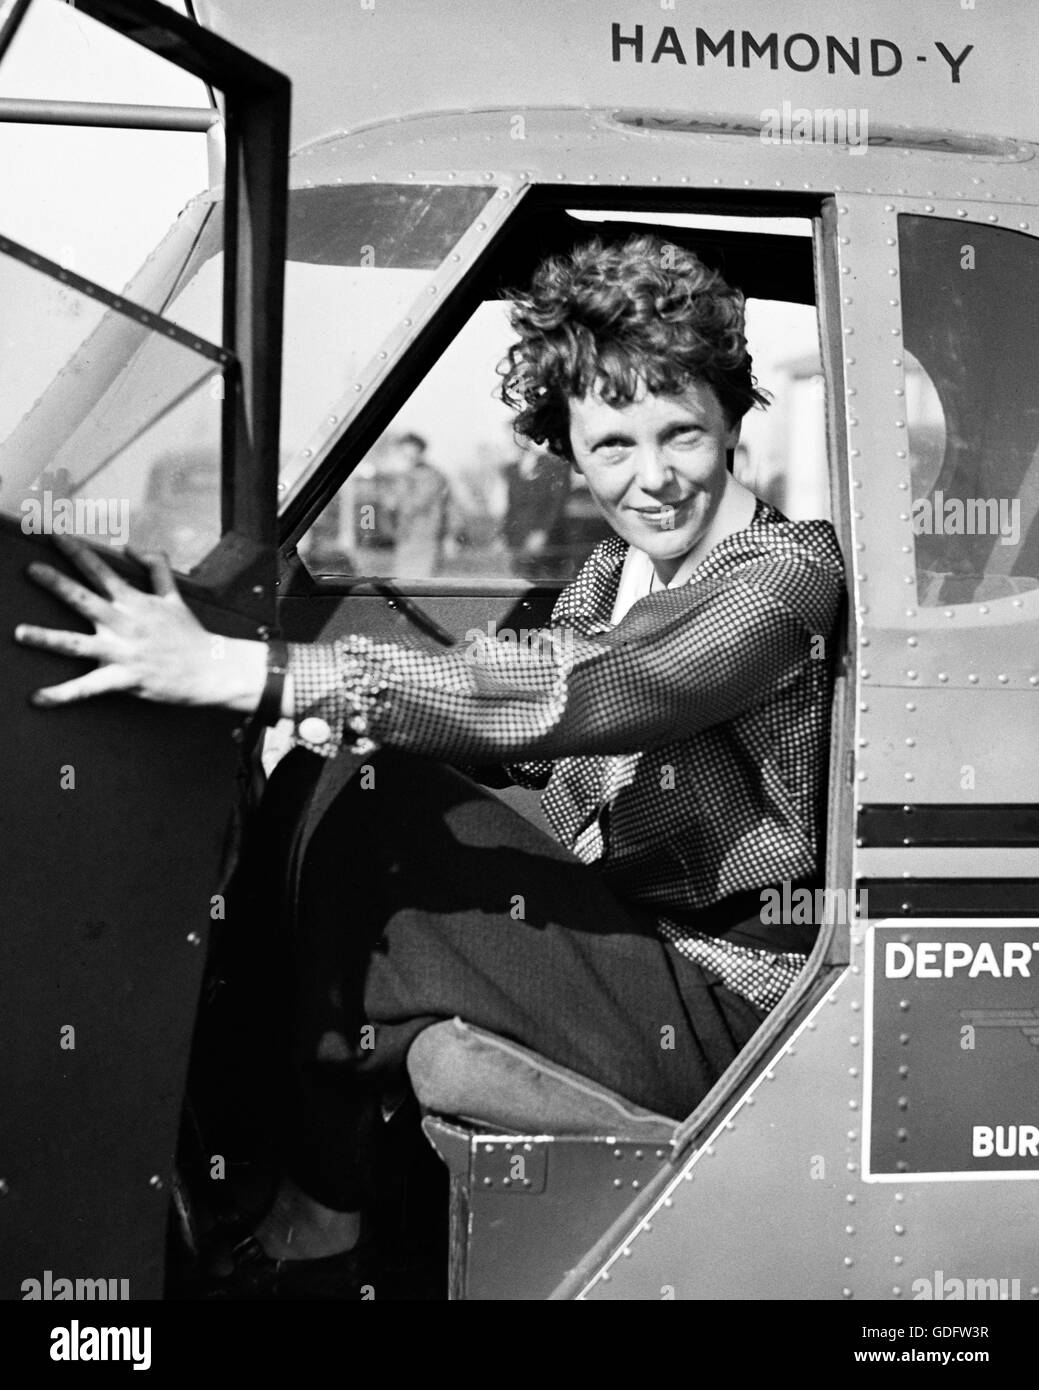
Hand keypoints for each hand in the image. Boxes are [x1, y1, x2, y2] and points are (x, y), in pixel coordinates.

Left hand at [14, 534, 266, 711]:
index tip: (54, 534)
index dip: (77, 550)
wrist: (211, 669)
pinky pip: (88, 688)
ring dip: (47, 638)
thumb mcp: (174, 596)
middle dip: (56, 583)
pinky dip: (62, 694)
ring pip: (78, 644)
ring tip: (20, 633)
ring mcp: (123, 651)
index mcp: (134, 602)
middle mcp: (124, 623)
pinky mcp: (125, 678)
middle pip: (84, 599)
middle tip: (31, 569)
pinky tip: (38, 698)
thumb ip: (155, 567)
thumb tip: (131, 546)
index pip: (100, 570)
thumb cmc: (190, 634)